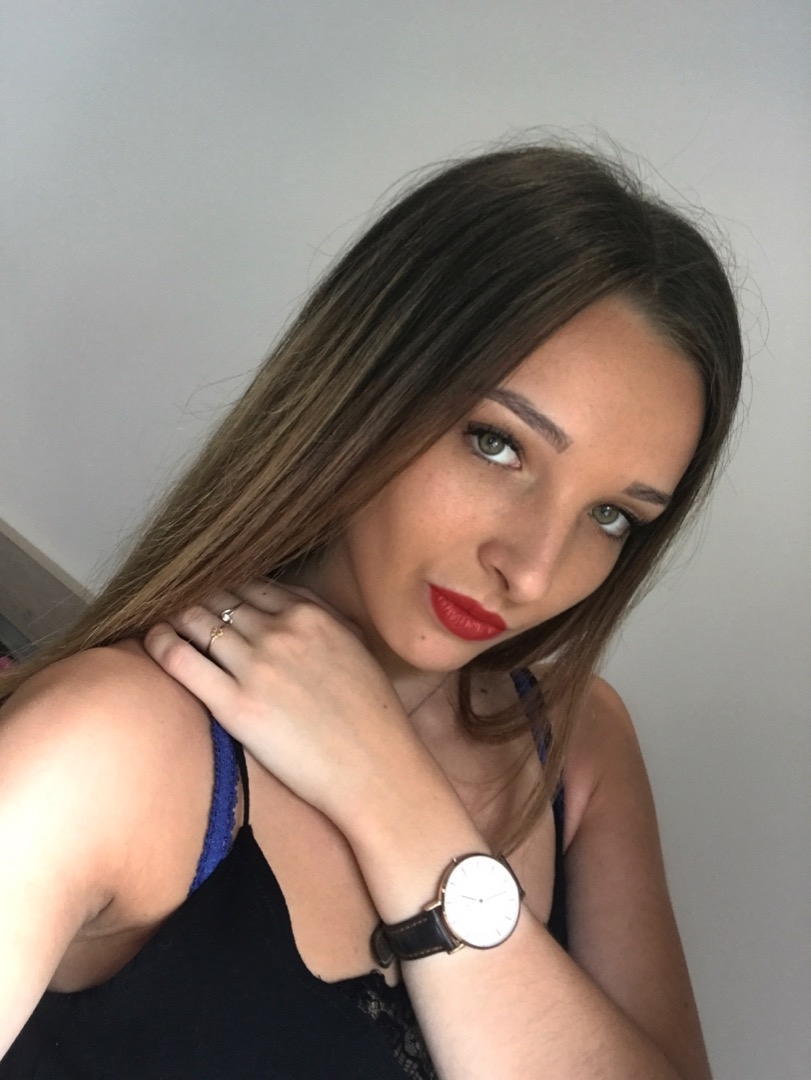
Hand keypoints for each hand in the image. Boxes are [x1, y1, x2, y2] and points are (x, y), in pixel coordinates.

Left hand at [143, 580, 430, 826]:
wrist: (374, 768)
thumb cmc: (370, 714)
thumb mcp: (355, 644)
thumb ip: (322, 614)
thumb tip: (286, 597)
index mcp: (309, 614)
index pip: (250, 585)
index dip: (225, 588)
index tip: (212, 595)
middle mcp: (280, 633)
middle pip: (219, 599)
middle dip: (196, 598)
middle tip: (177, 603)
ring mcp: (256, 667)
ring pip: (197, 622)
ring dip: (176, 616)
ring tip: (160, 618)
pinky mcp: (235, 706)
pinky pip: (182, 661)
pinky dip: (161, 643)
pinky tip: (152, 638)